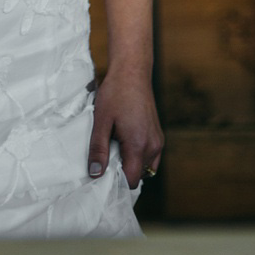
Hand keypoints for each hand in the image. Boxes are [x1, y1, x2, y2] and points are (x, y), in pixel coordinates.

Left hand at [87, 62, 163, 188]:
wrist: (132, 71)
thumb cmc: (115, 93)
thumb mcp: (101, 120)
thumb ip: (98, 148)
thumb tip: (95, 173)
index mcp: (138, 145)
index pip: (131, 180)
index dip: (116, 183)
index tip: (102, 178)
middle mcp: (153, 146)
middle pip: (138, 176)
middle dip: (122, 173)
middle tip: (105, 161)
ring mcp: (158, 141)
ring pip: (145, 167)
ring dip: (130, 165)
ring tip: (114, 149)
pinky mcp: (158, 135)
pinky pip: (150, 157)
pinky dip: (138, 156)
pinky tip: (124, 143)